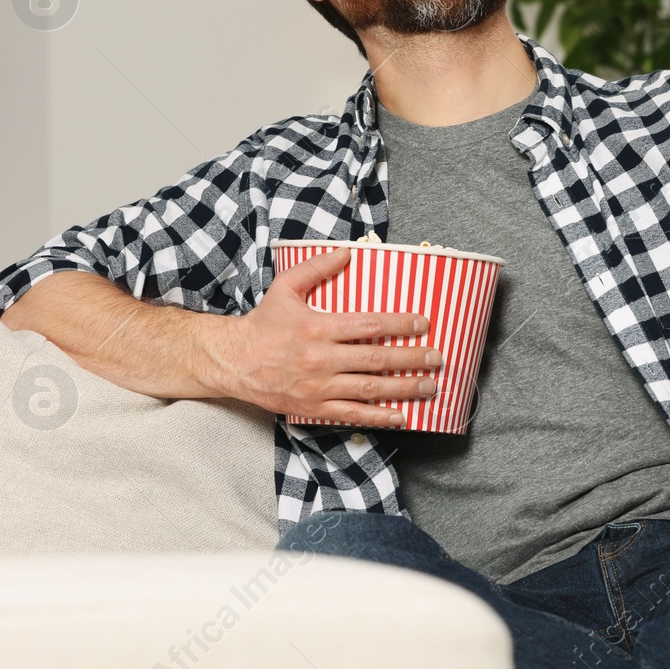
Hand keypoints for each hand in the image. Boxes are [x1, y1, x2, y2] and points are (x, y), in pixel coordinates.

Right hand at [214, 247, 440, 426]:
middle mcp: (321, 358)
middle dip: (412, 359)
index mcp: (318, 327)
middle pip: (377, 359)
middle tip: (437, 358)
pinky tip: (400, 416)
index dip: (400, 325)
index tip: (424, 324)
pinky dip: (378, 417)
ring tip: (429, 386)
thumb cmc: (262, 324)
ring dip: (403, 389)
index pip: (369, 326)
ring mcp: (318, 386)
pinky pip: (352, 414)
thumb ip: (317, 268)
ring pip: (370, 389)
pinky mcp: (313, 407)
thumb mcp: (286, 288)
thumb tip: (347, 251)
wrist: (232, 361)